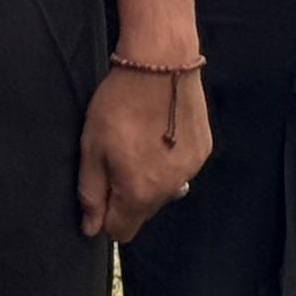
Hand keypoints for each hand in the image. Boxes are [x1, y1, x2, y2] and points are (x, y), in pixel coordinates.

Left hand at [80, 62, 213, 242]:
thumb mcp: (92, 147)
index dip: (106, 215)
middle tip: (117, 157)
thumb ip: (91, 193)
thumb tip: (91, 229)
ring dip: (150, 179)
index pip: (121, 231)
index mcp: (139, 193)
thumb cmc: (118, 104)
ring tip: (140, 141)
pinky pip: (181, 170)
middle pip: (143, 213)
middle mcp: (170, 190)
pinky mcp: (204, 151)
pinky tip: (161, 132)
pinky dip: (169, 161)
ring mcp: (191, 171)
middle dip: (127, 196)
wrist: (161, 63)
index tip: (101, 187)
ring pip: (164, 192)